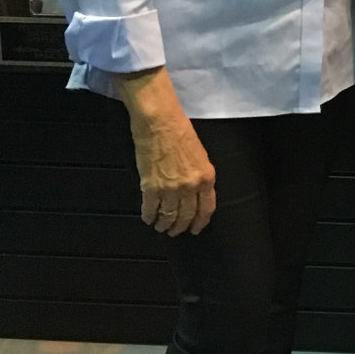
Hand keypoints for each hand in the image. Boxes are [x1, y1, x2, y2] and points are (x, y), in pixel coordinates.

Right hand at [127, 87, 216, 236]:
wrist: (159, 122)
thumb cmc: (181, 131)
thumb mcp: (200, 155)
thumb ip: (199, 175)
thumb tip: (194, 192)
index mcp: (206, 177)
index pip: (207, 208)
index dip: (200, 222)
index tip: (195, 229)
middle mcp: (190, 187)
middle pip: (187, 215)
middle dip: (181, 226)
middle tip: (175, 231)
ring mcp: (170, 189)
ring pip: (168, 216)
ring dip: (164, 224)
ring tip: (161, 226)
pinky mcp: (150, 187)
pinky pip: (150, 208)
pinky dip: (148, 216)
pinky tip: (148, 218)